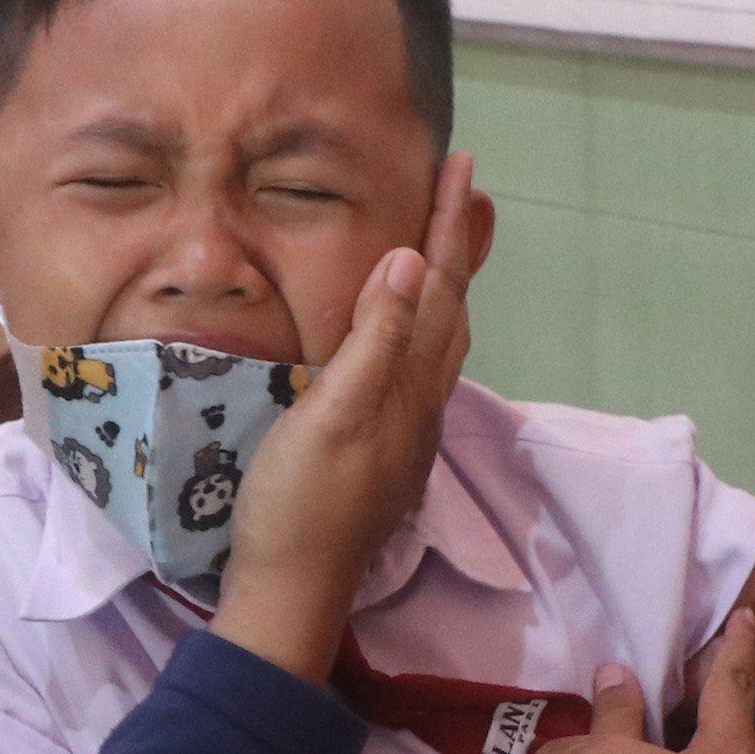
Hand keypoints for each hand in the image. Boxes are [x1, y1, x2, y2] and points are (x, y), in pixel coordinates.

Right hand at [216, 153, 483, 680]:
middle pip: (451, 308)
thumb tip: (412, 260)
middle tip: (462, 190)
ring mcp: (403, 431)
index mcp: (412, 385)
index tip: (460, 165)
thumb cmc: (301, 502)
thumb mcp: (332, 413)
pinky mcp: (380, 451)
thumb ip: (375, 339)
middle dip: (457, 246)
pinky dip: (417, 327)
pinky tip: (398, 333)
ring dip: (444, 287)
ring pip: (439, 341)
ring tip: (442, 246)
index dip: (449, 226)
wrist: (292, 589)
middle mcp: (420, 404)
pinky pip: (414, 367)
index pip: (440, 287)